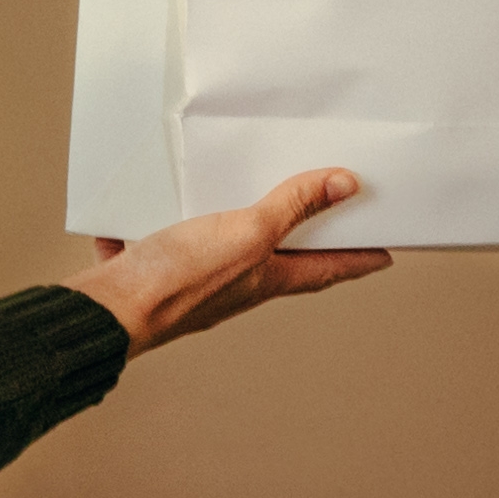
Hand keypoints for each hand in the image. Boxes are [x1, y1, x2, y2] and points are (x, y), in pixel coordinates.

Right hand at [76, 164, 388, 353]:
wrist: (112, 311)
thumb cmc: (181, 281)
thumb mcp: (248, 234)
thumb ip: (291, 207)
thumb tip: (344, 186)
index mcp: (266, 278)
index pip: (328, 268)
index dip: (360, 259)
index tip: (386, 253)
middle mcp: (235, 285)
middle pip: (278, 259)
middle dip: (299, 237)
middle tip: (322, 216)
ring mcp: (194, 281)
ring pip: (218, 249)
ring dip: (226, 226)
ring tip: (235, 195)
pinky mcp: (155, 272)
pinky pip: (157, 245)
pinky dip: (150, 228)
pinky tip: (139, 211)